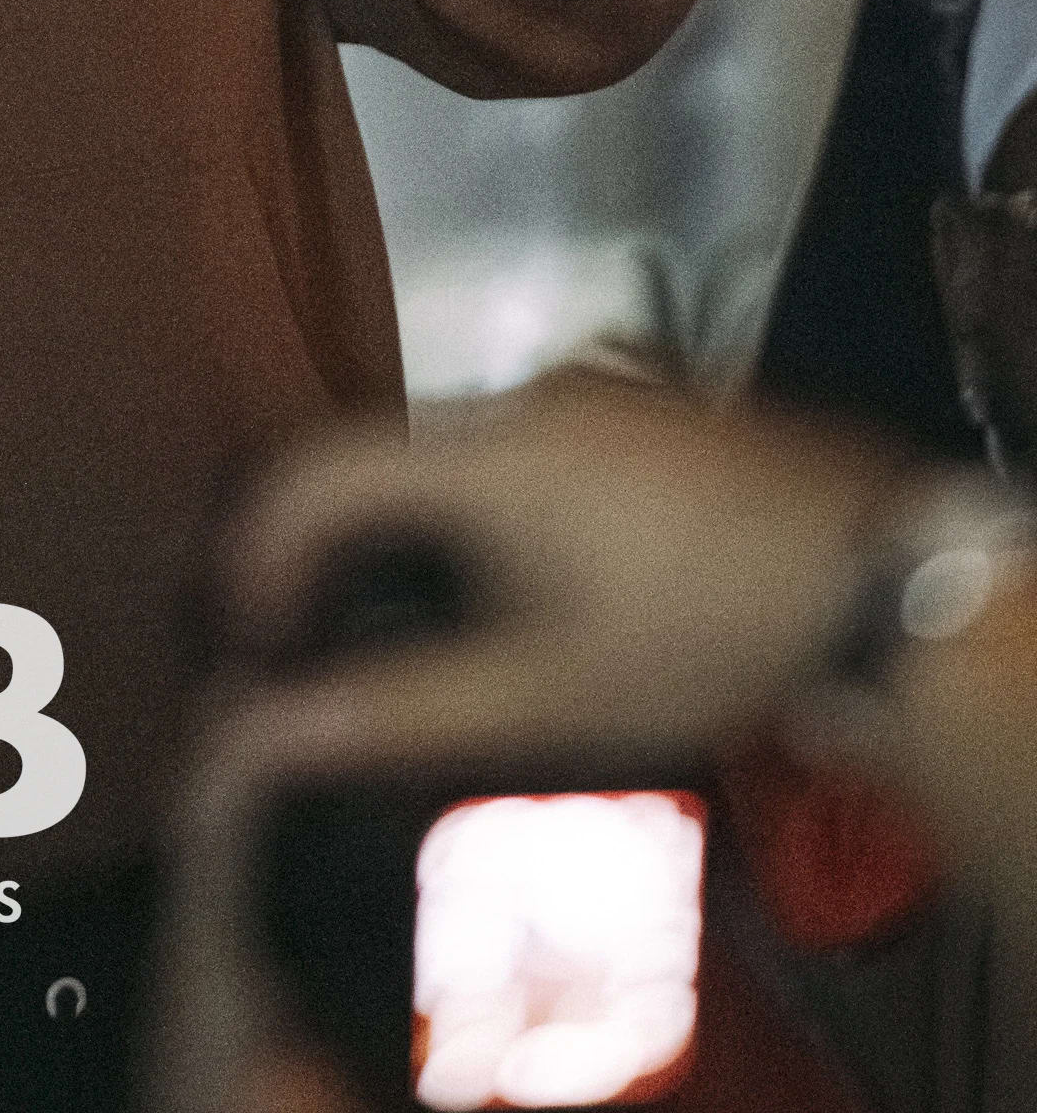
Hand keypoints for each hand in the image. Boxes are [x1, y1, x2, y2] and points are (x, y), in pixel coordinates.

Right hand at [212, 378, 905, 769]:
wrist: (879, 578)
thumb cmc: (702, 636)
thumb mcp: (545, 693)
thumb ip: (397, 707)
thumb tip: (262, 731)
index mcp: (480, 452)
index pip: (315, 472)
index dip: (256, 551)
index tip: (244, 636)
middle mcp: (517, 397)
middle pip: (375, 456)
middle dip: (322, 547)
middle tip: (304, 642)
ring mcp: (581, 393)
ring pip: (442, 453)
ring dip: (399, 532)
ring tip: (398, 628)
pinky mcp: (631, 409)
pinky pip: (507, 448)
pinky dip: (468, 511)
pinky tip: (504, 588)